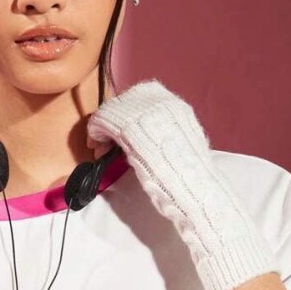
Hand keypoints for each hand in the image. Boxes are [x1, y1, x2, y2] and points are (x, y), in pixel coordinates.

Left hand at [86, 79, 278, 289]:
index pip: (143, 97)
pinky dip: (96, 132)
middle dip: (112, 121)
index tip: (120, 136)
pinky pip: (104, 119)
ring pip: (113, 110)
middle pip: (126, 102)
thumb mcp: (180, 150)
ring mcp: (147, 114)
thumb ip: (165, 138)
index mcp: (178, 109)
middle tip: (104, 145)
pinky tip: (97, 148)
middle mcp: (163, 104)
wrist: (194, 192)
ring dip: (102, 128)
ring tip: (100, 150)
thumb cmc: (189, 180)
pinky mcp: (131, 127)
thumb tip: (143, 138)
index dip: (128, 114)